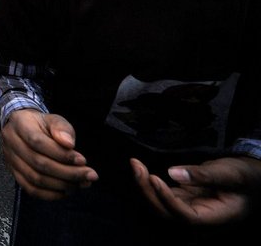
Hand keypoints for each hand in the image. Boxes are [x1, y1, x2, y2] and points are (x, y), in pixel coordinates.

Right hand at [1, 109, 97, 199]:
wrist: (20, 128)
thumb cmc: (40, 124)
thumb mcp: (52, 119)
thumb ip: (62, 128)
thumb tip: (69, 144)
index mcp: (20, 124)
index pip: (38, 142)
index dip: (61, 154)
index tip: (83, 160)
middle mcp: (11, 143)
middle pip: (38, 163)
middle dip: (68, 173)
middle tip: (89, 175)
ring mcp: (10, 160)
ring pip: (35, 179)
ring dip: (62, 184)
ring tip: (82, 183)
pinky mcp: (14, 174)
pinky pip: (31, 190)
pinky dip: (51, 194)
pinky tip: (67, 191)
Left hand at [131, 156, 260, 224]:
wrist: (250, 180)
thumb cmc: (244, 177)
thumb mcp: (230, 173)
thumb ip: (204, 175)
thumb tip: (173, 173)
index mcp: (215, 219)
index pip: (185, 216)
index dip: (167, 200)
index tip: (154, 178)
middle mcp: (199, 220)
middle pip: (166, 213)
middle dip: (148, 191)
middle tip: (137, 166)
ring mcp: (188, 211)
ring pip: (160, 205)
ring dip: (144, 187)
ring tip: (135, 164)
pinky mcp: (181, 201)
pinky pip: (161, 196)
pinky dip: (148, 183)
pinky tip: (140, 168)